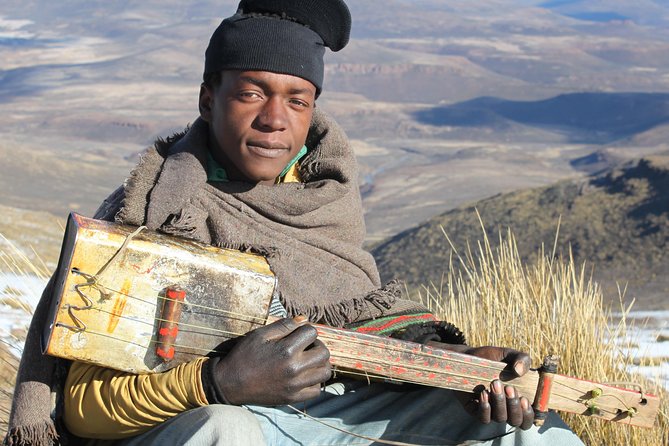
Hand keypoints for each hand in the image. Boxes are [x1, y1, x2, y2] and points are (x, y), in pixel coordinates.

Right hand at [214, 316, 331, 405]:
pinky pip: (317, 390)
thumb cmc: (244, 355)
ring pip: (325, 372)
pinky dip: (315, 381)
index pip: (312, 332)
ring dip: (320, 363)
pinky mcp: (293, 398)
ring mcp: (295, 385)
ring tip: (308, 360)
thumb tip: (304, 319)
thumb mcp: (260, 335)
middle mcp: (294, 368)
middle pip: (324, 352)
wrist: (231, 383)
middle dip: (317, 345)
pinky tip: (305, 375)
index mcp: (286, 350)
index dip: (306, 330)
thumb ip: (283, 325)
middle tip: (306, 346)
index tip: (297, 334)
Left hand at [463, 346, 533, 429]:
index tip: (524, 399)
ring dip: (500, 403)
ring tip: (495, 383)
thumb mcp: (508, 355)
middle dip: (514, 406)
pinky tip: (484, 393)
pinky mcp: (475, 410)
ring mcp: (491, 411)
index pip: (528, 418)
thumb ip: (522, 359)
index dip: (529, 414)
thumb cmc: (492, 358)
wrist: (468, 356)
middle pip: (516, 421)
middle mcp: (506, 409)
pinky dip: (485, 408)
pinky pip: (483, 418)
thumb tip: (520, 370)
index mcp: (519, 399)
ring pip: (500, 418)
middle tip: (509, 387)